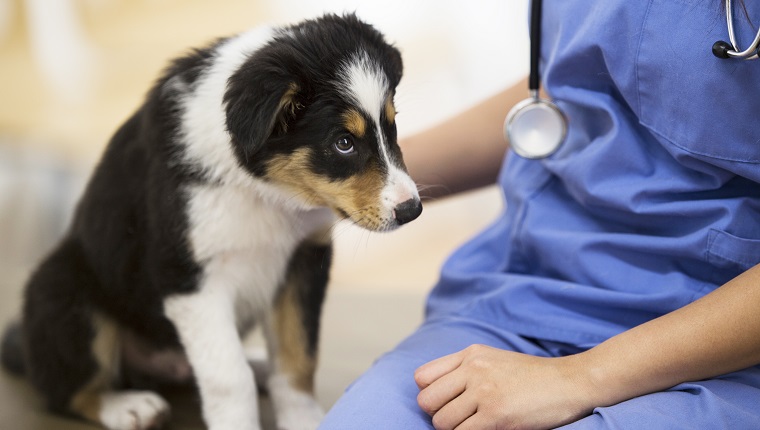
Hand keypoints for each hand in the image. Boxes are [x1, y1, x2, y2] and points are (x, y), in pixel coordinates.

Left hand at [414, 344, 594, 429]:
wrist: (570, 382)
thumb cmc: (531, 376)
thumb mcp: (493, 359)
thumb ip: (463, 369)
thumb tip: (431, 391)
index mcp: (470, 354)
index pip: (422, 377)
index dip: (430, 395)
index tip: (447, 403)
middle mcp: (473, 369)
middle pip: (426, 401)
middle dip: (438, 415)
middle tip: (460, 420)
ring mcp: (484, 392)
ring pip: (441, 422)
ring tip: (476, 425)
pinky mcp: (496, 416)